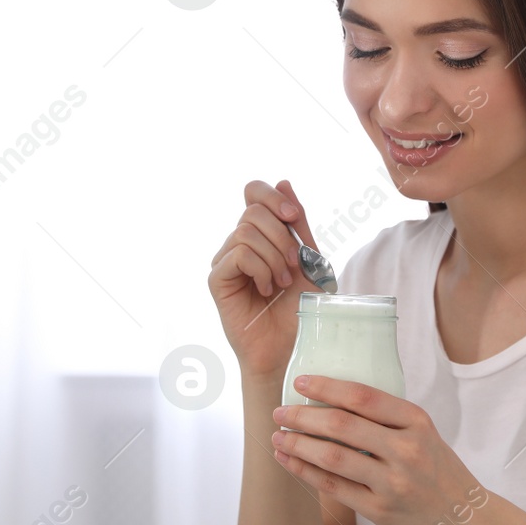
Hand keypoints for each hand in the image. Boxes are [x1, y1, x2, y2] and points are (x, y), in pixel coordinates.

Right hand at [208, 179, 324, 379]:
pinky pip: (238, 255)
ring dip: (274, 257)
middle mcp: (238, 242)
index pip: (253, 192)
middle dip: (281, 236)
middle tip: (294, 265)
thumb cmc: (300, 306)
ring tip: (282, 283)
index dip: (272, 196)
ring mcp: (225, 260)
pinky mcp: (216, 279)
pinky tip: (267, 289)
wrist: (291, 344)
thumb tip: (284, 181)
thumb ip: (297, 223)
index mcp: (260, 233)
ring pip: (245, 232)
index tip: (293, 217)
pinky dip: (260, 269)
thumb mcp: (308, 259)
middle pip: (252, 211)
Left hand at [271, 375, 491, 524]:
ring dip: (298, 444)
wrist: (466, 522)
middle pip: (342, 426)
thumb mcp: (425, 435)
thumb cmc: (440, 473)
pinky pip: (333, 487)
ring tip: (278, 436)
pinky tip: (289, 461)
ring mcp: (392, 483)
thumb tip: (333, 400)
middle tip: (280, 411)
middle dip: (303, 416)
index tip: (301, 382)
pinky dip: (306, 472)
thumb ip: (388, 420)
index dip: (327, 387)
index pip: (364, 397)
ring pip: (332, 457)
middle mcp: (405, 450)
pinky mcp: (380, 511)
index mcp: (416, 422)